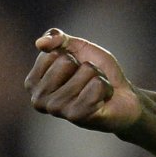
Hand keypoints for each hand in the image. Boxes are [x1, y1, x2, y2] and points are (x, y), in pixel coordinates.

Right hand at [25, 29, 142, 133]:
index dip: (70, 55)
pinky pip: (97, 86)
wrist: (122, 97)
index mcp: (33, 83)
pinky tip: (102, 100)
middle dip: (85, 66)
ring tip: (95, 91)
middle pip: (66, 61)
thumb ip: (58, 39)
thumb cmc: (97, 72)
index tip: (75, 69)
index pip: (52, 53)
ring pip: (85, 72)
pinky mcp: (77, 117)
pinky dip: (105, 87)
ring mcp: (57, 110)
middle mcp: (39, 100)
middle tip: (87, 81)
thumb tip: (39, 43)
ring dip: (97, 77)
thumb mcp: (77, 48)